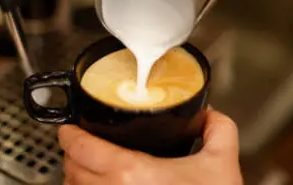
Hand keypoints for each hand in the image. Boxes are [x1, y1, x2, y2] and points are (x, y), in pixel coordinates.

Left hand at [58, 109, 242, 184]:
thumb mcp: (222, 162)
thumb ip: (219, 129)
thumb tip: (210, 114)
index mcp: (132, 174)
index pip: (82, 149)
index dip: (69, 135)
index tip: (69, 129)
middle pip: (73, 172)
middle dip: (74, 155)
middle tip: (82, 145)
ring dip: (77, 179)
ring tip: (89, 170)